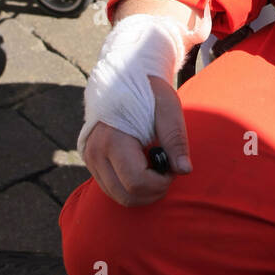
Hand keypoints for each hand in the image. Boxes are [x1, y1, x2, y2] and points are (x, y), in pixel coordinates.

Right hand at [82, 76, 191, 206]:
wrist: (123, 78)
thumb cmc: (149, 93)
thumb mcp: (168, 108)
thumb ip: (175, 139)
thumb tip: (185, 170)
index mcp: (113, 138)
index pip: (136, 181)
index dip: (160, 183)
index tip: (172, 169)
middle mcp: (96, 152)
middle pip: (126, 195)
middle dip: (152, 192)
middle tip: (167, 173)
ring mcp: (90, 159)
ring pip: (117, 196)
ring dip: (142, 193)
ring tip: (156, 170)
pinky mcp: (91, 162)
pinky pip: (111, 189)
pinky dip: (130, 188)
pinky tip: (143, 169)